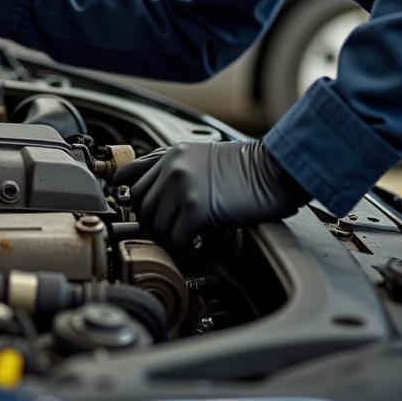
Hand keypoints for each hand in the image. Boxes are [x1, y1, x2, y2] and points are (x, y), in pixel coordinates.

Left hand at [113, 139, 307, 248]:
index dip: (127, 194)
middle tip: (168, 230)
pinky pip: (176, 237)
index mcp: (172, 154)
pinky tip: (197, 243)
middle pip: (140, 203)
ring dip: (169, 235)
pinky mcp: (196, 208)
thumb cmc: (247, 167)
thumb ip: (177, 168)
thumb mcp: (204, 157)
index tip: (129, 208)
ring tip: (185, 237)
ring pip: (156, 223)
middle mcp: (172, 167)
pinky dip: (185, 246)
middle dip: (152, 221)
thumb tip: (157, 192)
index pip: (132, 173)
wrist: (273, 170)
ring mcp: (182, 187)